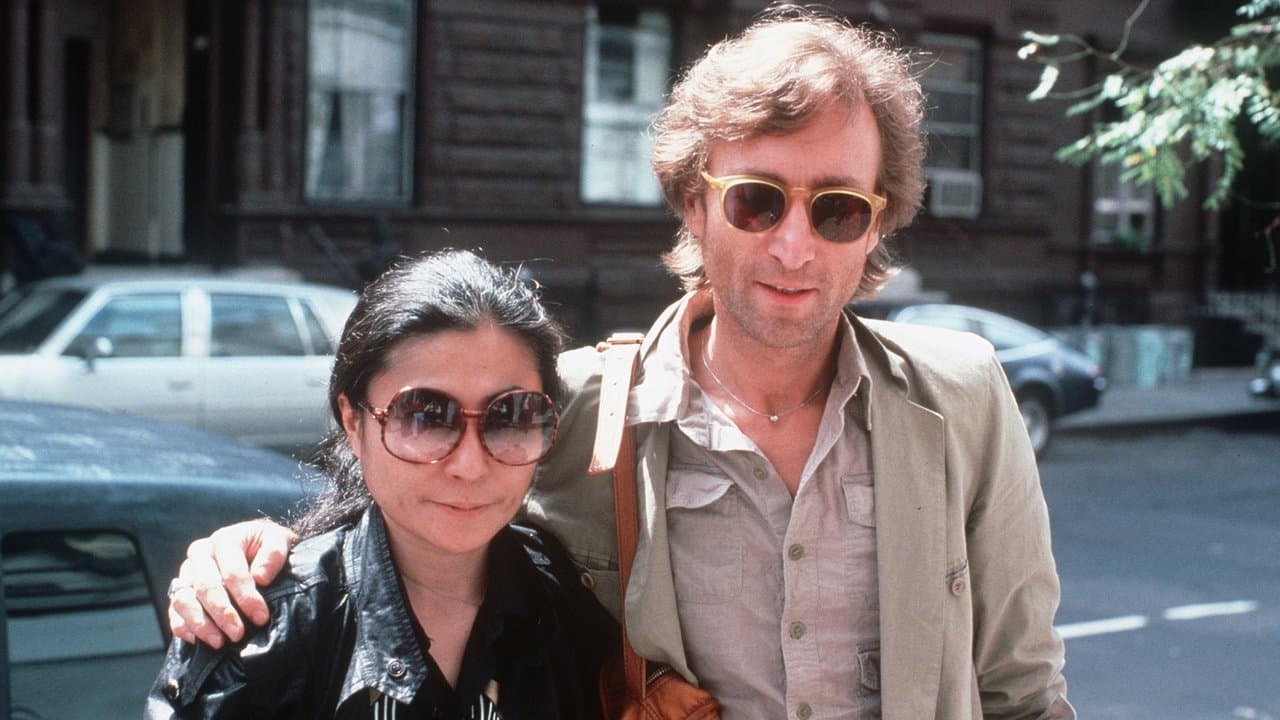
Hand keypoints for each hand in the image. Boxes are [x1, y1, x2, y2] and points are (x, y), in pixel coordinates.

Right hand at [167, 519, 297, 646]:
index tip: (261, 617)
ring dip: (200, 623)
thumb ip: (273, 554)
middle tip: (238, 634)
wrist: (254, 547)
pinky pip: (173, 610)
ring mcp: (187, 573)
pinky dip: (182, 626)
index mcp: (224, 540)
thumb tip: (260, 577)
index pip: (231, 571)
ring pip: (183, 599)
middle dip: (222, 613)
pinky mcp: (180, 590)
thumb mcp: (278, 541)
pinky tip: (196, 641)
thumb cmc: (265, 546)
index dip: (246, 596)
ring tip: (219, 642)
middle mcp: (200, 554)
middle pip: (205, 586)